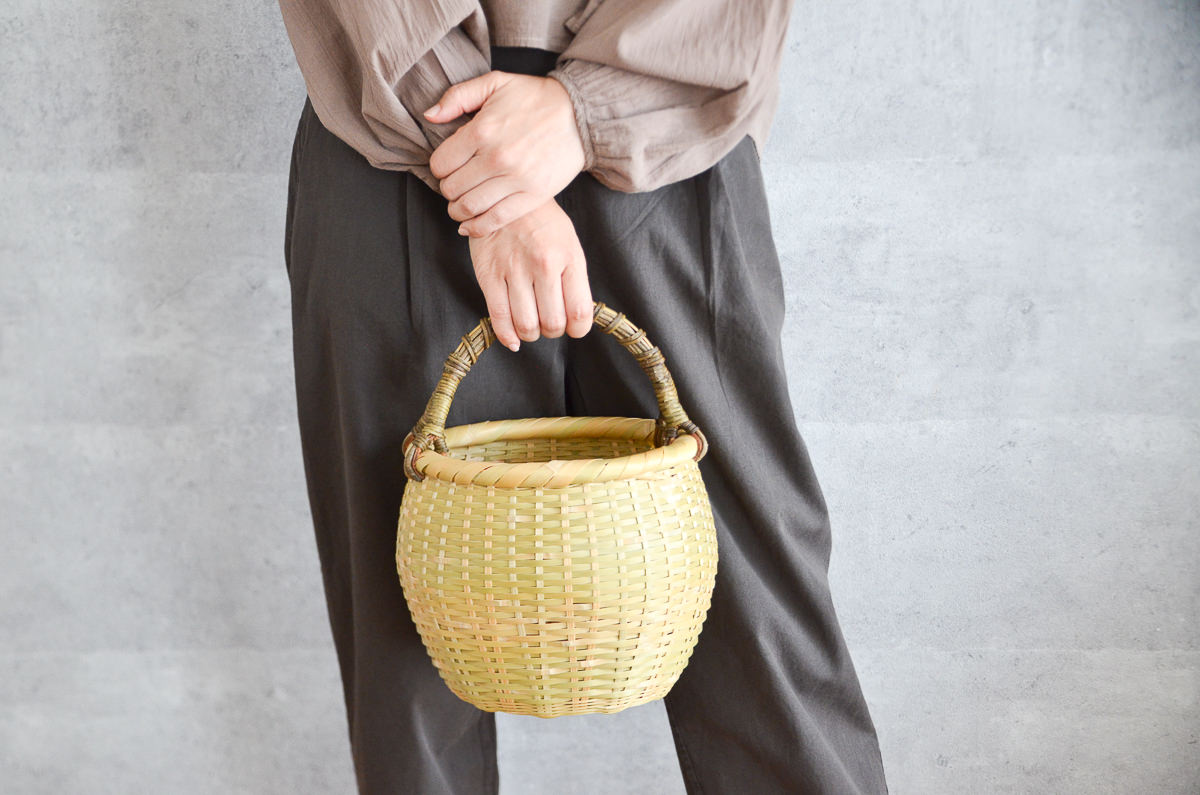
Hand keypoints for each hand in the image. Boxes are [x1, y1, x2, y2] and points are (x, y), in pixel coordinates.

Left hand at [424, 71, 585, 237]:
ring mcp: (515, 180)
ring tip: (460, 206)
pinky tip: (470, 225)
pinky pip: (496, 220)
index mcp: (482, 130)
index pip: (440, 164)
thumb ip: (457, 97)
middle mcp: (496, 158)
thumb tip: (429, 117)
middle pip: (452, 189)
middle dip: (448, 189)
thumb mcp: (494, 83)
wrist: (580, 114)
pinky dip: (477, 227)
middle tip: (456, 185)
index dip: (439, 167)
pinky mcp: (533, 196)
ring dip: (458, 211)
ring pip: (469, 208)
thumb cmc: (535, 98)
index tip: (449, 166)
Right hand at [467, 198, 592, 350]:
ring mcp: (514, 270)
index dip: (578, 329)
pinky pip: (498, 317)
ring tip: (532, 324)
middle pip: (553, 323)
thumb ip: (574, 278)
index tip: (573, 327)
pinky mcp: (488, 274)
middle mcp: (543, 265)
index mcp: (568, 257)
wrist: (505, 193)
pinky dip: (507, 336)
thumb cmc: (542, 222)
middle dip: (553, 330)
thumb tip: (576, 317)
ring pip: (527, 325)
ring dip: (532, 333)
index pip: (580, 312)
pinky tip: (513, 339)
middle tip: (549, 322)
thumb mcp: (569, 243)